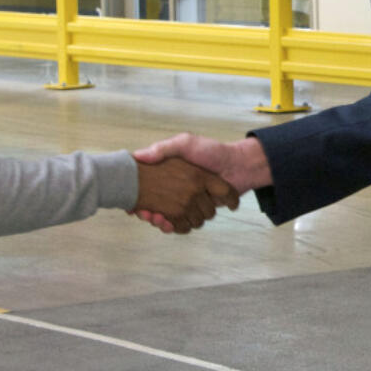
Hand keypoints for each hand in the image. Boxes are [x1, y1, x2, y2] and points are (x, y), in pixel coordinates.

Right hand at [133, 135, 269, 231]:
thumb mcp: (184, 143)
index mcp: (171, 175)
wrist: (238, 165)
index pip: (146, 191)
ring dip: (160, 220)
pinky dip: (173, 227)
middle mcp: (177, 190)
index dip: (138, 199)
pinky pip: (181, 225)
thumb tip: (139, 156)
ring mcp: (186, 202)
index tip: (132, 203)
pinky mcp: (197, 212)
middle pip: (155, 207)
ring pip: (167, 218)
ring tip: (155, 217)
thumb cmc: (211, 151)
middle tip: (143, 212)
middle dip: (148, 211)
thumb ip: (164, 148)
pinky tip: (166, 223)